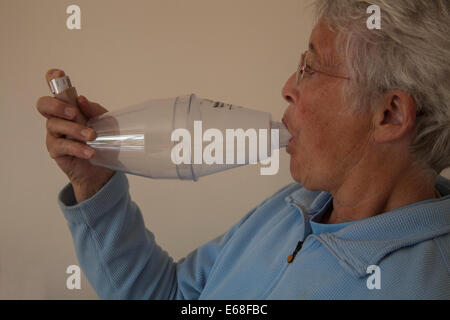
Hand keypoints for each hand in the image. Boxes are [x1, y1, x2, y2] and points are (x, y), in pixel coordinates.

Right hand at [37, 69, 114, 202]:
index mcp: (69, 108)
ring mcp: (55, 135)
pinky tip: (89, 152)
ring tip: (91, 137)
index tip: (58, 75)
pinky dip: (77, 148)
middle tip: (74, 113)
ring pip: (54, 125)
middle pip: (44, 105)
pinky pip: (61, 146)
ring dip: (74, 130)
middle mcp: (58, 119)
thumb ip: (95, 110)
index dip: (53, 80)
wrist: (102, 169)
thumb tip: (83, 100)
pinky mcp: (56, 151)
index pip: (57, 90)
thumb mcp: (106, 123)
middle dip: (57, 106)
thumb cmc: (103, 141)